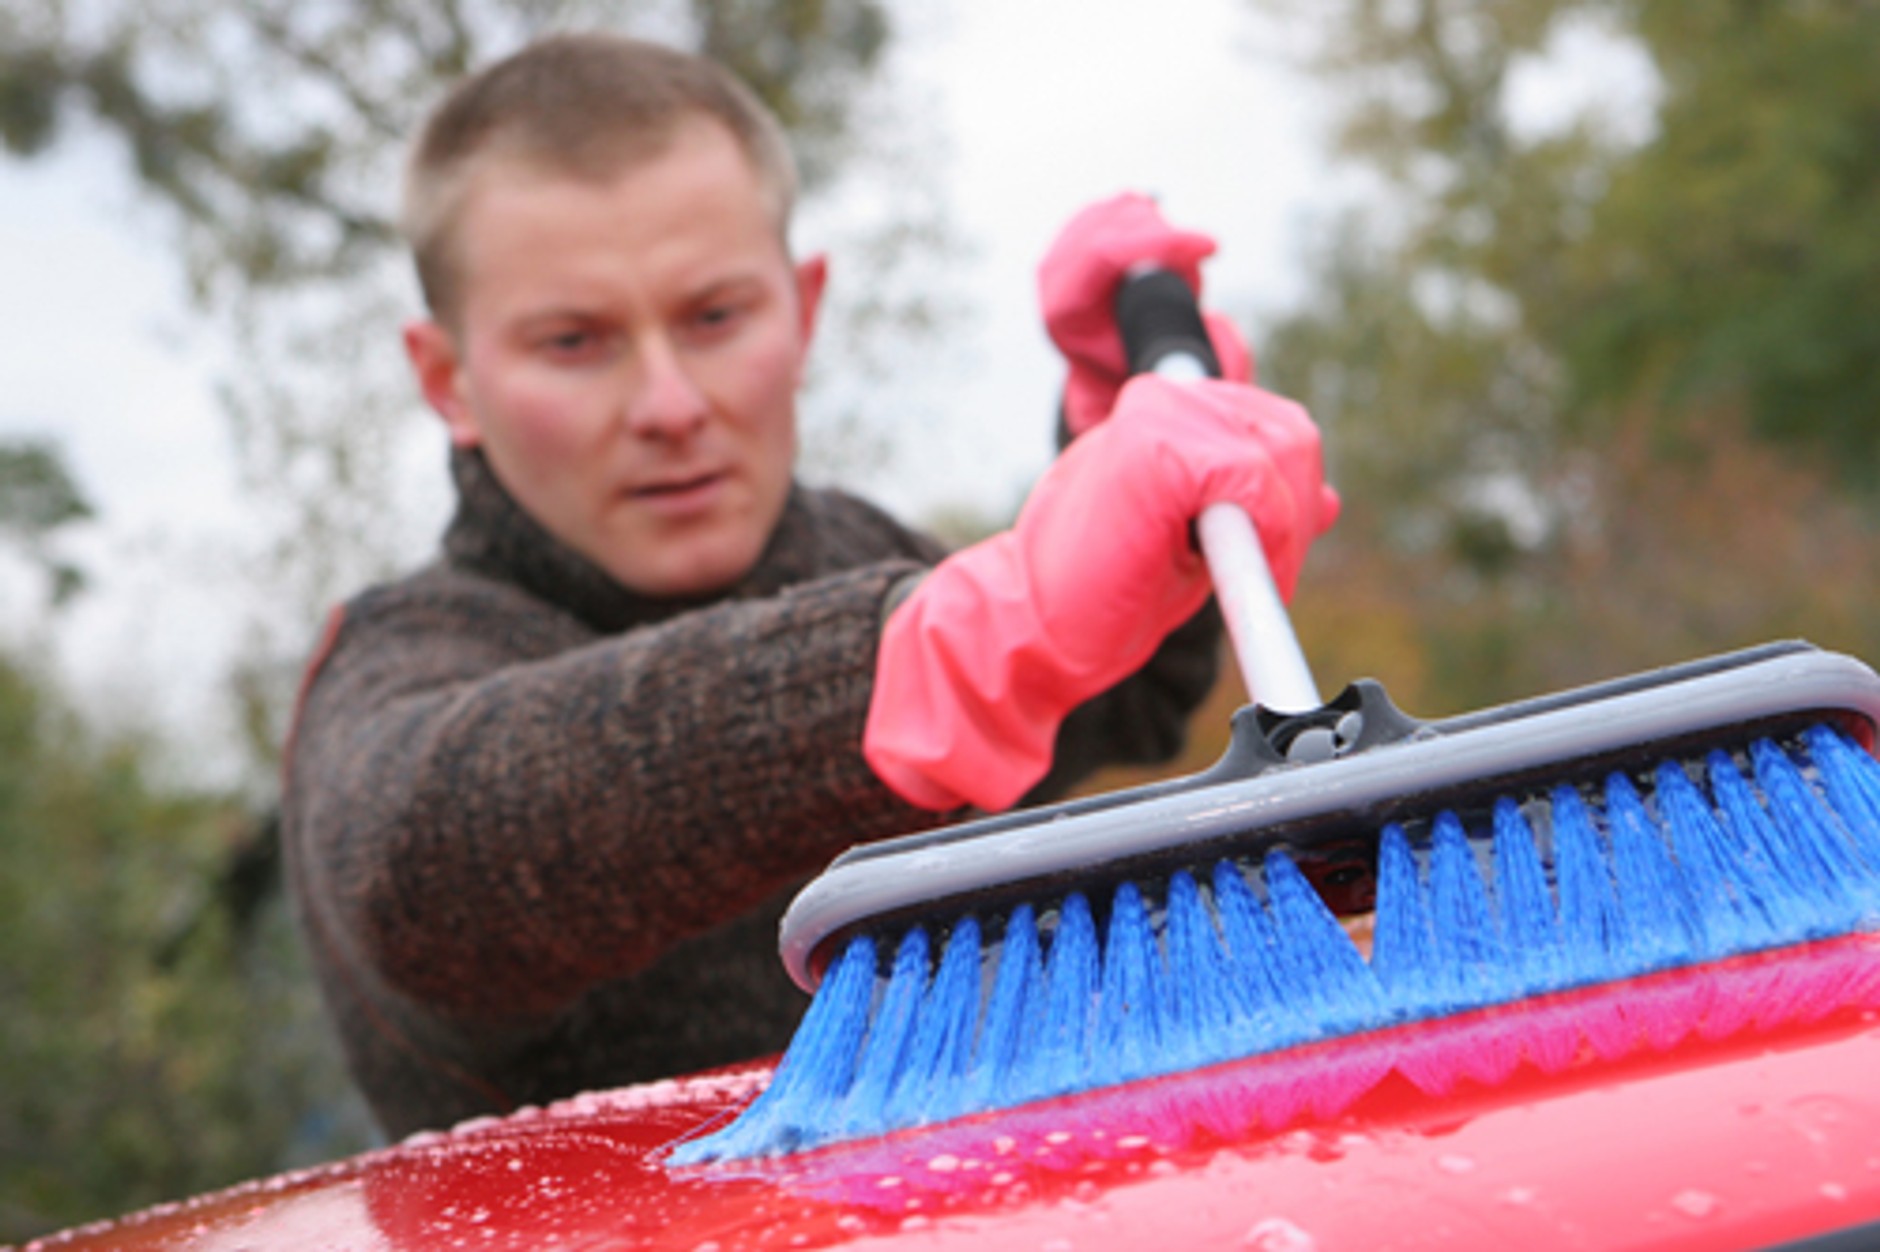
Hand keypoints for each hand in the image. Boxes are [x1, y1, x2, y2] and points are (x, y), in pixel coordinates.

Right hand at [865, 377, 1337, 811]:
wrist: (1031, 626)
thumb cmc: (1101, 590)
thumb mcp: (1193, 540)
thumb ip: (1248, 506)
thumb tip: (1328, 500)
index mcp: (1170, 412)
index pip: (1276, 427)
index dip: (1290, 499)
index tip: (1266, 560)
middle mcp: (1165, 397)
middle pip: (1293, 434)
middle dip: (1294, 514)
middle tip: (1261, 579)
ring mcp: (1158, 411)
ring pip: (1284, 450)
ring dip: (1282, 528)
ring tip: (1239, 579)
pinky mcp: (1153, 442)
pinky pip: (1255, 478)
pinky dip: (1263, 532)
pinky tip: (1223, 570)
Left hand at [1038, 192, 1254, 435]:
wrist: (1105, 354)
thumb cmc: (1130, 359)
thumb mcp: (1149, 361)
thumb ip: (1176, 351)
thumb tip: (1216, 333)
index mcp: (1062, 308)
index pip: (1104, 254)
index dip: (1162, 243)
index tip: (1210, 245)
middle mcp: (1053, 271)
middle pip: (1120, 224)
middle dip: (1169, 237)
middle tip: (1199, 257)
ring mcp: (1063, 243)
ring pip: (1126, 208)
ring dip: (1163, 230)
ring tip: (1177, 264)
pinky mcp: (1080, 225)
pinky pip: (1126, 203)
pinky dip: (1153, 218)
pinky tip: (1161, 243)